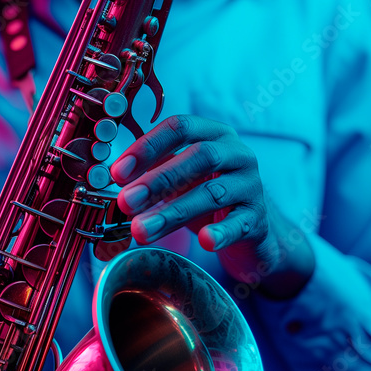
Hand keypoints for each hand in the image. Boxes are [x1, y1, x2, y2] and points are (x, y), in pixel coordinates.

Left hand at [110, 115, 314, 299]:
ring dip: (172, 213)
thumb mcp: (179, 179)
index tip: (117, 173)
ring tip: (142, 230)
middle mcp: (237, 154)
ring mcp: (251, 185)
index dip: (147, 147)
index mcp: (213, 134)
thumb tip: (113, 183)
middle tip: (125, 202)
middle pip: (199, 157)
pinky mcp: (258, 218)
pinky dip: (220, 232)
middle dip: (157, 180)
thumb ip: (152, 175)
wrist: (250, 230)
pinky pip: (239, 224)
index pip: (180, 128)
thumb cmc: (205, 198)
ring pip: (212, 194)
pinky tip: (204, 242)